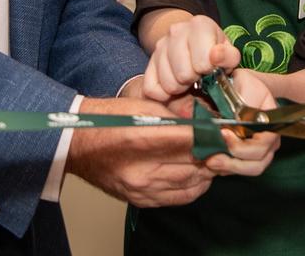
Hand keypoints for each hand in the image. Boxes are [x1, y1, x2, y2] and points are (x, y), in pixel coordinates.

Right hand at [66, 96, 213, 207]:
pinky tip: (197, 173)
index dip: (214, 135)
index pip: (192, 140)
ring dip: (207, 170)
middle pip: (195, 164)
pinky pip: (180, 197)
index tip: (228, 130)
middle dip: (214, 152)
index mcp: (142, 137)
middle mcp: (142, 169)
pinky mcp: (140, 200)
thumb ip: (177, 114)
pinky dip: (195, 185)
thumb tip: (210, 120)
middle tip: (226, 143)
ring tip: (212, 156)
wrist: (76, 142)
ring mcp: (141, 188)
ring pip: (192, 182)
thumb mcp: (144, 104)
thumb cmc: (108, 117)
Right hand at [142, 15, 239, 102]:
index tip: (211, 68)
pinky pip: (151, 89)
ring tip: (188, 79)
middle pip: (183, 74)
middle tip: (199, 75)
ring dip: (180, 88)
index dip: (208, 70)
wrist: (194, 45)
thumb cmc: (214, 52)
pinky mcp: (149, 62)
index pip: (202, 61)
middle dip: (193, 80)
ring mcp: (160, 45)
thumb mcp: (228, 54)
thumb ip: (228, 57)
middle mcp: (176, 30)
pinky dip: (163, 94)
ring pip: (168, 83)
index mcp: (200, 24)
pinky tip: (174, 85)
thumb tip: (215, 56)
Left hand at [204, 68, 279, 176]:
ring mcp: (262, 150)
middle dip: (233, 162)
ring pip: (250, 169)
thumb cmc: (245, 84)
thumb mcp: (245, 84)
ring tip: (210, 161)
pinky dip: (227, 168)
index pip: (263, 144)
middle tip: (212, 157)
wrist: (244, 88)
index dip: (242, 146)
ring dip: (229, 168)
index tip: (223, 134)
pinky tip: (213, 160)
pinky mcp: (249, 155)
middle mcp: (271, 141)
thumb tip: (237, 122)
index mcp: (272, 124)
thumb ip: (244, 102)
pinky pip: (241, 168)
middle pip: (258, 162)